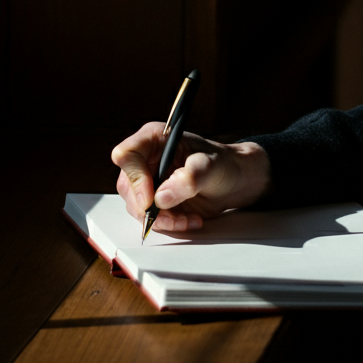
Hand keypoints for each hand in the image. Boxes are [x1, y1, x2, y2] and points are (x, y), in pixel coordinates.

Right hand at [111, 125, 271, 231]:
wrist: (235, 180)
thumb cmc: (224, 164)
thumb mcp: (211, 167)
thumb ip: (189, 178)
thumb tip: (160, 197)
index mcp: (156, 138)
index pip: (127, 154)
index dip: (135, 178)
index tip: (151, 200)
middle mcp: (147, 158)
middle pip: (128, 185)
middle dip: (149, 207)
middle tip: (174, 216)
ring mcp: (148, 179)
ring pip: (136, 206)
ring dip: (161, 219)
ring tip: (188, 218)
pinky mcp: (154, 198)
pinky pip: (149, 217)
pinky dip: (168, 224)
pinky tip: (189, 220)